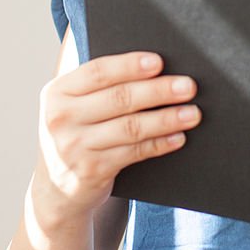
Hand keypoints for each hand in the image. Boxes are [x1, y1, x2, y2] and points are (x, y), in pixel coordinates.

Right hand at [37, 52, 199, 215]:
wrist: (56, 188)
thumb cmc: (79, 130)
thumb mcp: (76, 105)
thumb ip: (102, 85)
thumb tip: (155, 65)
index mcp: (58, 91)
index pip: (98, 72)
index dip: (130, 65)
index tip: (159, 61)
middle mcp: (61, 119)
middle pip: (119, 98)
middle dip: (159, 91)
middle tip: (188, 86)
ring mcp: (74, 147)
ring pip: (130, 127)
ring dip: (166, 119)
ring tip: (192, 113)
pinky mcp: (91, 171)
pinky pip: (133, 153)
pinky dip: (159, 144)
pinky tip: (178, 137)